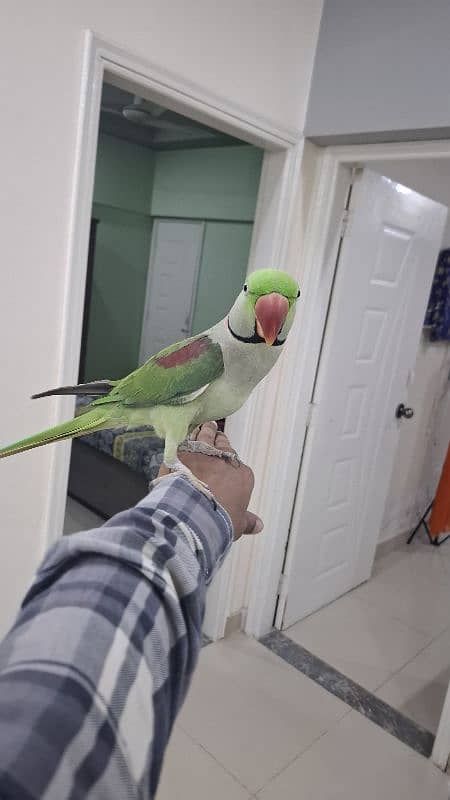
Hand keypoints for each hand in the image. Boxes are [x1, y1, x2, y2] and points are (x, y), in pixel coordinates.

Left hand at [158, 422, 263, 540]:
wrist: (193, 515)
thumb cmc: (220, 521)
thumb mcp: (238, 524)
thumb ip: (248, 520)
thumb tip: (259, 525)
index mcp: (240, 474)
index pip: (235, 459)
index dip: (228, 454)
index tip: (225, 452)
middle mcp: (222, 460)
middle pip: (220, 444)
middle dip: (217, 437)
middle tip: (213, 429)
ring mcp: (200, 455)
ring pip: (203, 437)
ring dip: (203, 431)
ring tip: (203, 426)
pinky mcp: (179, 455)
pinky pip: (183, 442)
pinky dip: (183, 440)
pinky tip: (183, 437)